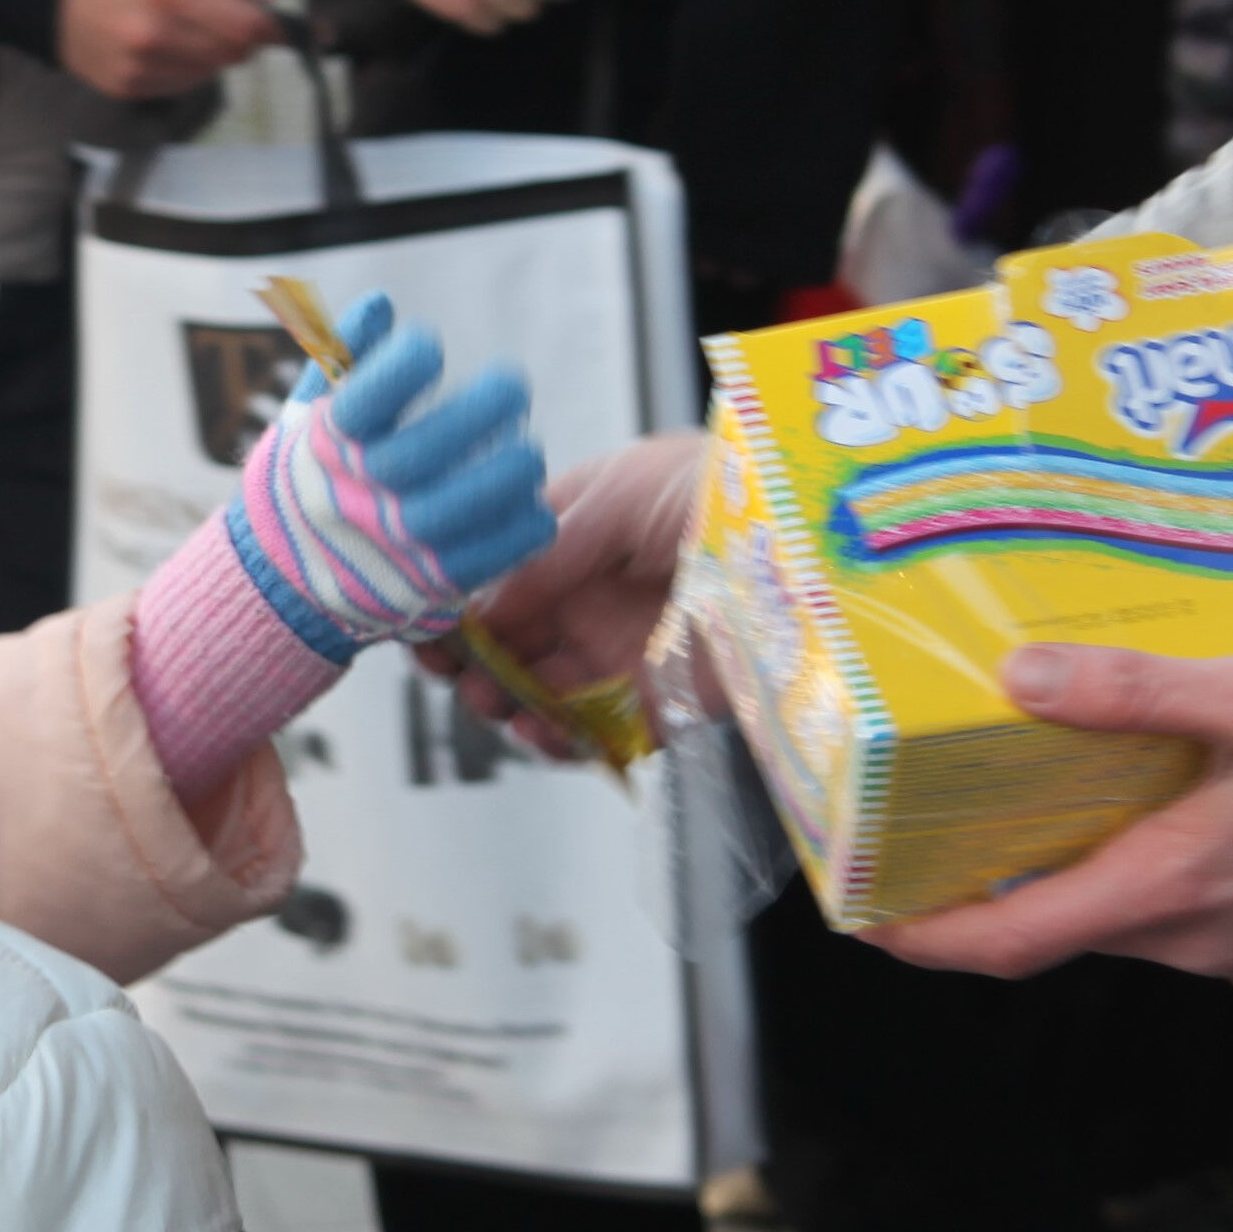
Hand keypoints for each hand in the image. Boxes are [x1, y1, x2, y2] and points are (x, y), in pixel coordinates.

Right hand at [58, 0, 287, 100]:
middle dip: (243, 35)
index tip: (276, 19)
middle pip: (233, 53)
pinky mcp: (125, 86)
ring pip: (210, 71)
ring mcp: (137, 65)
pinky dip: (187, 64)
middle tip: (228, 11)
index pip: (246, 26)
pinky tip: (166, 37)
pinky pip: (181, 84)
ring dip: (214, 50)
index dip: (273, 26)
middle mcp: (152, 33)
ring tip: (188, 19)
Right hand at [243, 291, 552, 648]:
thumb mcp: (306, 416)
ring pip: (455, 510)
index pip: (361, 403)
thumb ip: (340, 359)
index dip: (402, 367)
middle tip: (513, 385)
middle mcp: (353, 496)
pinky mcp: (424, 585)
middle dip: (476, 414)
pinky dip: (516, 528)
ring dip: (503, 473)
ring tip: (527, 450)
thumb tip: (380, 303)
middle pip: (416, 457)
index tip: (429, 345)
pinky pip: (484, 559)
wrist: (283, 582)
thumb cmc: (307, 481)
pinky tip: (527, 501)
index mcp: (325, 447)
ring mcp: (389, 545)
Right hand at [447, 429, 700, 740]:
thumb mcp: (618, 495)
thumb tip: (478, 599)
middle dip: (466, 653)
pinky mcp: (655, 702)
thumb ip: (543, 551)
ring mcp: (621, 647)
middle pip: (506, 632)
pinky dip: (554, 741)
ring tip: (492, 701)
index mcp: (582, 528)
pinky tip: (540, 731)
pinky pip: (588, 733)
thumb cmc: (725, 490)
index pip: (498, 567)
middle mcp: (595, 589)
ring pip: (536, 686)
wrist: (812, 551)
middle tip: (444, 666)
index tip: (420, 613)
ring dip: (501, 698)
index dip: (456, 593)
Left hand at [873, 647, 1232, 1001]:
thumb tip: (1019, 679)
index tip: (868, 920)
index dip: (927, 937)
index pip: (1012, 942)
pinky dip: (1212, 887)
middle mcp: (1212, 947)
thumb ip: (1133, 689)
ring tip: (1132, 796)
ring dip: (1136, 873)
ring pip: (1164, 926)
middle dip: (1035, 880)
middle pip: (1086, 923)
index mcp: (1175, 888)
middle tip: (995, 816)